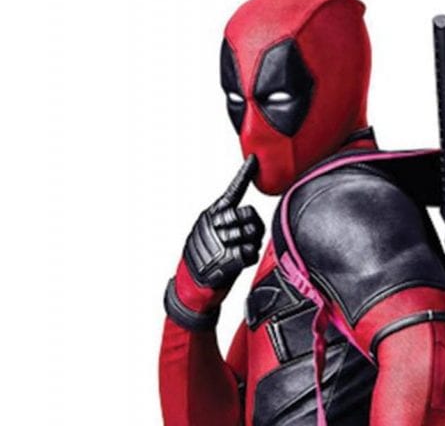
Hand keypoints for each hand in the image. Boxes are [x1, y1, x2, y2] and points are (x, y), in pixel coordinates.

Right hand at [183, 155, 264, 289]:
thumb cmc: (206, 257)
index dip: (244, 174)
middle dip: (253, 227)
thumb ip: (227, 222)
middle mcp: (214, 223)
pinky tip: (240, 261)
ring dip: (252, 244)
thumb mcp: (210, 233)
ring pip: (252, 233)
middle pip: (249, 214)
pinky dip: (250, 258)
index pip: (232, 191)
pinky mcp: (226, 258)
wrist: (190, 284)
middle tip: (247, 238)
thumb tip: (251, 219)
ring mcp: (219, 240)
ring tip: (240, 251)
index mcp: (212, 214)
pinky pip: (251, 251)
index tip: (254, 159)